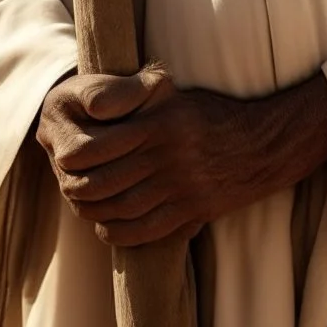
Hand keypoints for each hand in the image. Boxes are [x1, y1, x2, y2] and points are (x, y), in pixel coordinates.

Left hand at [35, 65, 231, 246]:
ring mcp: (183, 187)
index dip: (78, 156)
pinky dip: (122, 233)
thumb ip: (136, 95)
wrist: (262, 144)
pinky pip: (149, 229)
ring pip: (125, 207)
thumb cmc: (211, 114)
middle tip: (66, 186)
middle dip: (81, 188)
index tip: (64, 157)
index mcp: (161, 123)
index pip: (103, 145)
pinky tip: (107, 227)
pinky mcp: (194, 210)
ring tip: (82, 207)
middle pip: (109, 180)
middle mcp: (170, 155)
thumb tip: (94, 106)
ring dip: (97, 212)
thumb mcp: (174, 94)